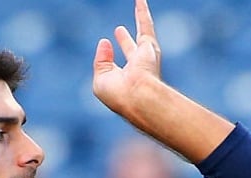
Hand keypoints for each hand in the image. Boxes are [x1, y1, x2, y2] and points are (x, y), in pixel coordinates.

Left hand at [92, 0, 161, 117]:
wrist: (139, 95)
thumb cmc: (119, 94)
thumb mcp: (101, 81)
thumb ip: (101, 62)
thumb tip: (104, 42)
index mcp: (124, 80)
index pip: (115, 66)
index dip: (109, 58)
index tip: (106, 46)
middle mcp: (137, 68)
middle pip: (131, 50)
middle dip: (125, 42)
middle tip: (119, 31)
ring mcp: (145, 56)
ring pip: (143, 33)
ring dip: (140, 19)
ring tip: (138, 5)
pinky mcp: (149, 45)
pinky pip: (145, 24)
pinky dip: (142, 12)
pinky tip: (139, 0)